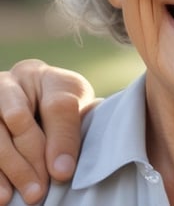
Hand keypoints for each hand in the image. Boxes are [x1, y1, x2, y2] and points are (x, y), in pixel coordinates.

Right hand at [0, 60, 97, 204]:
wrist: (30, 99)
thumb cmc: (55, 102)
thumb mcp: (72, 106)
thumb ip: (69, 131)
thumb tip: (61, 171)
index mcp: (40, 74)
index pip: (56, 105)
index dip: (61, 140)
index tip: (63, 172)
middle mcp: (7, 84)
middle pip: (18, 119)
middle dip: (31, 160)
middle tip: (39, 192)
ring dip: (9, 170)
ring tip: (20, 196)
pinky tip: (2, 193)